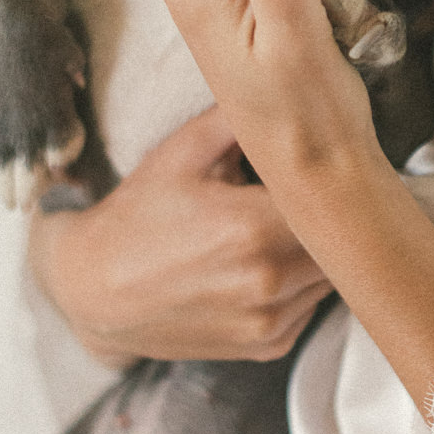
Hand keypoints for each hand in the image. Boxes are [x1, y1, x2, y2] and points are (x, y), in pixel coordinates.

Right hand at [27, 105, 332, 363]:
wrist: (93, 289)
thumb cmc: (139, 213)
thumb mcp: (183, 151)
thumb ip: (241, 117)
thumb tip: (290, 86)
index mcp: (253, 227)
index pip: (332, 200)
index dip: (337, 180)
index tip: (335, 164)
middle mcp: (267, 281)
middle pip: (340, 241)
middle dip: (332, 215)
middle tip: (322, 190)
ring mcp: (269, 321)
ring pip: (333, 276)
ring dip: (323, 251)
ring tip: (295, 223)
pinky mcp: (267, 346)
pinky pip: (312, 307)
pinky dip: (305, 283)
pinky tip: (275, 260)